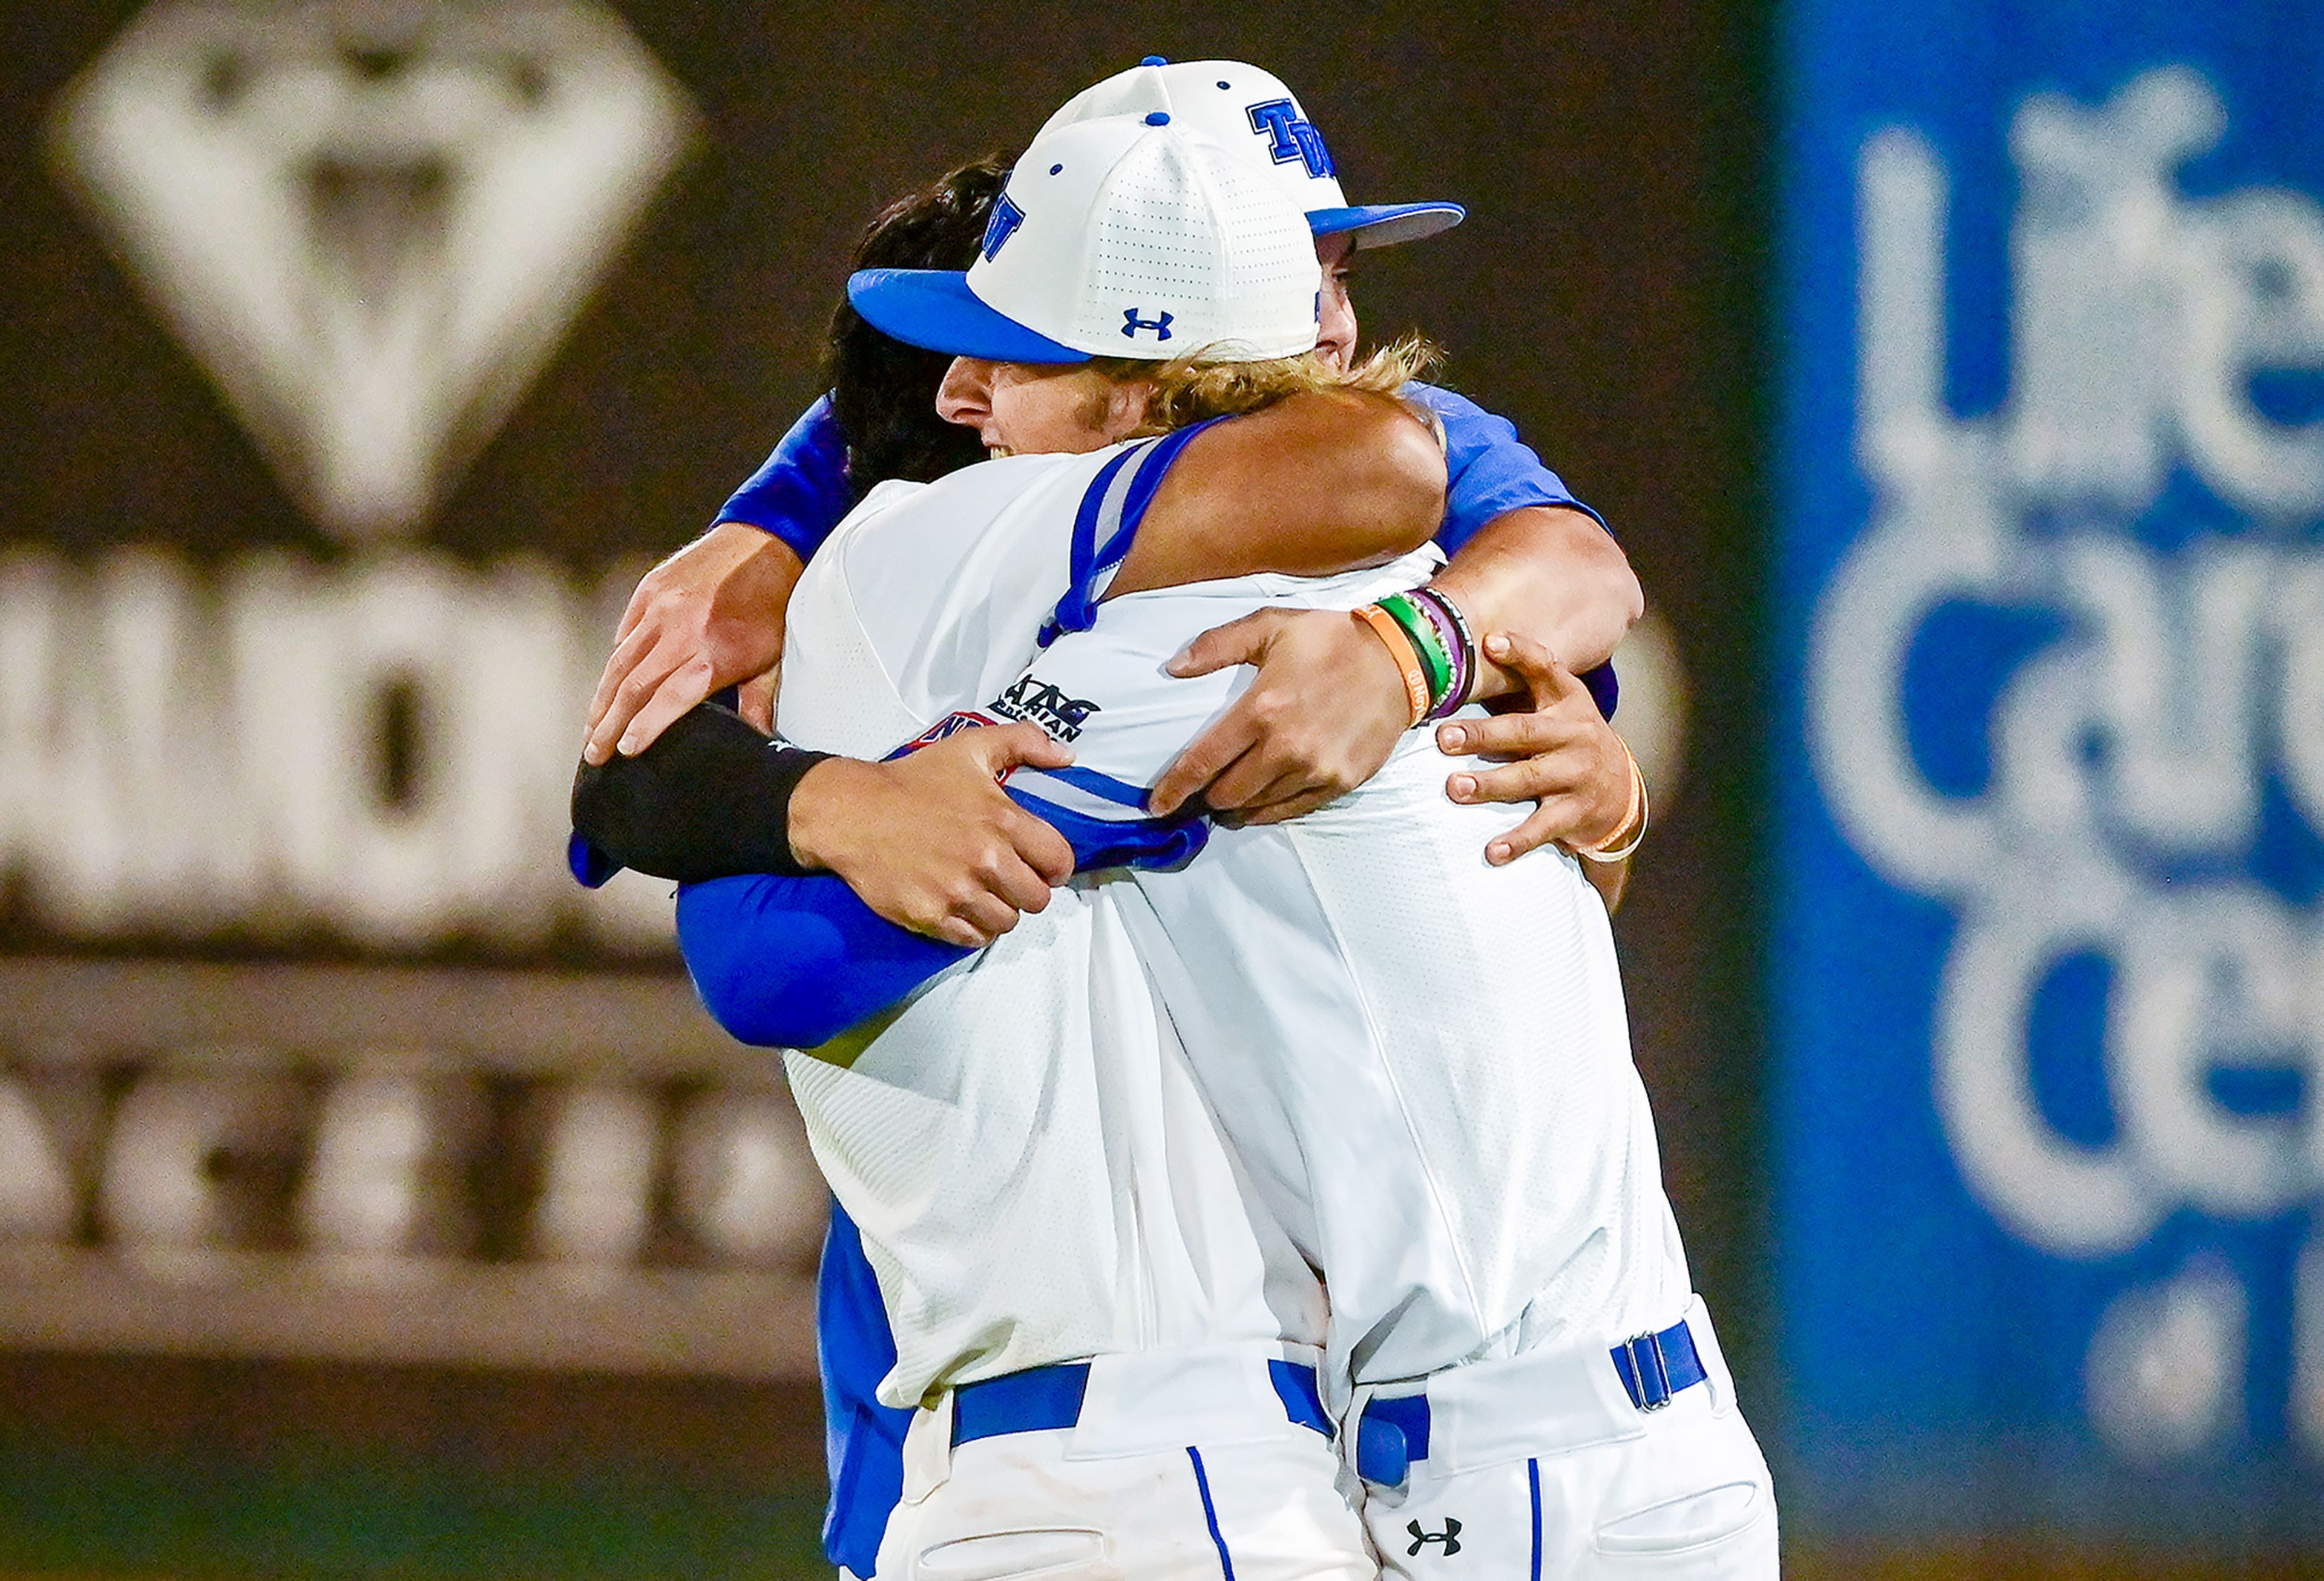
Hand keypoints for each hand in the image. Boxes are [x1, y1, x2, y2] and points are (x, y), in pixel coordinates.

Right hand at [584, 523, 801, 764]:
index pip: (667, 700)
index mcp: (712, 655)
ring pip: (619, 661)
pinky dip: (615, 661)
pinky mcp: (648, 590)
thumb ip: (757, 703)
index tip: (624, 751)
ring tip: (590, 726)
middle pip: (633, 686)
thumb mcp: (770, 660)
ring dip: (601, 698)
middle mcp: (680, 633)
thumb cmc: (769, 607)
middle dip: (608, 724)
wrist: (762, 545)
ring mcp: (659, 610)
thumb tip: (758, 742)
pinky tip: (608, 685)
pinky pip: (625, 633)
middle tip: (594, 752)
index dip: (643, 728)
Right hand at [787, 723, 1077, 947]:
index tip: (1043, 866)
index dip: (1056, 866)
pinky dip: (974, 928)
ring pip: (1007, 922)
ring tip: (985, 893)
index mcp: (1004, 822)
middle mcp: (986, 861)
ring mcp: (958, 892)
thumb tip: (1067, 755)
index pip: (1058, 862)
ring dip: (1001, 911)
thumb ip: (1025, 742)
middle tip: (1010, 880)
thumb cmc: (913, 780)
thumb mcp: (971, 747)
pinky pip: (974, 939)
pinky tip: (963, 908)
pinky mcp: (932, 916)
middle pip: (1037, 899)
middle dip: (1028, 890)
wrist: (852, 812)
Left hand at [1148, 606, 1411, 823]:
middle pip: (1226, 794)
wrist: (1400, 659)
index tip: (1156, 806)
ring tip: (1228, 799)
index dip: (1174, 788)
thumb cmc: (1330, 640)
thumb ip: (1216, 645)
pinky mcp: (1340, 783)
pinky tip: (1261, 802)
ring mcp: (1315, 770)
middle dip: (1205, 797)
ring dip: (1236, 807)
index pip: (1203, 761)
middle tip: (1199, 793)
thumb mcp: (1270, 626)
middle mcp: (1285, 747)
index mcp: (1261, 709)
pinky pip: (1291, 811)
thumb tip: (1172, 668)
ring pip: (1257, 807)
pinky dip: (1269, 811)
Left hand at [1436, 631, 1632, 865]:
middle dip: (1483, 734)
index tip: (1491, 641)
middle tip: (1444, 738)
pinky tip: (1492, 852)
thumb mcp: (1558, 704)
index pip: (1546, 670)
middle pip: (1525, 731)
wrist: (1621, 791)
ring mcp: (1576, 775)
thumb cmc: (1569, 739)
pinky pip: (1542, 827)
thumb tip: (1471, 643)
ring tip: (1455, 788)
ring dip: (1490, 785)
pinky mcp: (1576, 812)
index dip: (1521, 654)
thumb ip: (1521, 679)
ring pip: (1529, 779)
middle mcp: (1574, 735)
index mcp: (1568, 701)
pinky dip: (1516, 841)